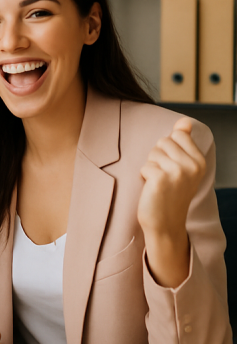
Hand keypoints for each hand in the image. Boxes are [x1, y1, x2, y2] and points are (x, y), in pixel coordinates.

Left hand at [137, 118, 205, 242]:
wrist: (165, 223)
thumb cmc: (171, 192)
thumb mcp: (182, 166)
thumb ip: (183, 141)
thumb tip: (184, 121)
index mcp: (199, 160)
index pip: (177, 135)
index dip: (168, 149)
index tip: (172, 166)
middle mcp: (192, 165)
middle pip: (162, 142)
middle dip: (157, 157)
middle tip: (164, 177)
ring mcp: (177, 172)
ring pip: (152, 153)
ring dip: (151, 167)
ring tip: (158, 183)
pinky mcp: (160, 178)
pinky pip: (144, 166)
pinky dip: (144, 177)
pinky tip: (152, 189)